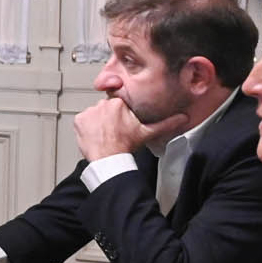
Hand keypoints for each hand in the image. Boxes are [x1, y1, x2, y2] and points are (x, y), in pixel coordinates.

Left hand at [73, 96, 189, 161]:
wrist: (108, 159)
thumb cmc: (126, 146)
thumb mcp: (148, 133)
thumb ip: (166, 123)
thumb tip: (183, 118)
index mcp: (119, 103)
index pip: (119, 103)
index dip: (121, 114)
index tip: (122, 123)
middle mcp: (102, 104)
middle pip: (106, 108)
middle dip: (110, 118)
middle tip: (115, 131)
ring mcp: (89, 112)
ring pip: (95, 113)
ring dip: (98, 122)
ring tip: (106, 134)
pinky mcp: (79, 120)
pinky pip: (83, 120)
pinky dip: (87, 127)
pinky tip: (95, 135)